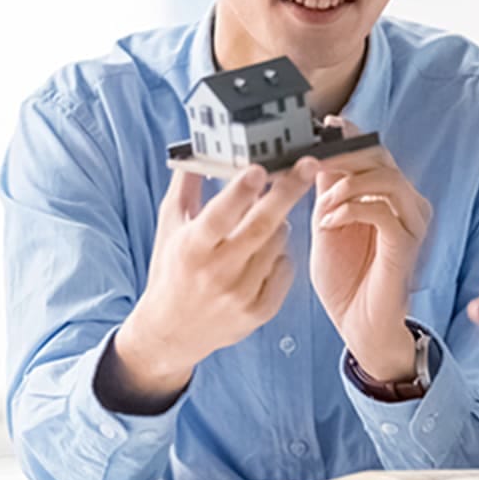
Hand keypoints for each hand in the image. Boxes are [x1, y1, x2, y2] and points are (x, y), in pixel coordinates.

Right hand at [114, 161, 320, 402]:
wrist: (172, 331)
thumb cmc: (172, 270)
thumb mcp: (170, 226)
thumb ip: (186, 185)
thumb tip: (198, 149)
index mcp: (192, 247)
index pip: (220, 215)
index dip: (240, 192)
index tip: (259, 168)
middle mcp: (217, 272)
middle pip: (261, 226)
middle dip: (287, 192)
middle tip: (308, 167)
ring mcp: (241, 294)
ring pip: (278, 243)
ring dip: (279, 222)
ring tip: (265, 220)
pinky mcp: (259, 311)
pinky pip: (285, 268)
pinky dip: (280, 254)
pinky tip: (264, 253)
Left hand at [308, 119, 430, 381]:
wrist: (357, 324)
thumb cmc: (344, 278)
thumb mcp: (328, 223)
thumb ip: (328, 190)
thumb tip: (317, 154)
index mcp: (390, 195)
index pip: (374, 151)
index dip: (350, 135)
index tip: (323, 127)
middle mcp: (407, 203)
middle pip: (381, 157)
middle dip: (343, 156)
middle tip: (313, 164)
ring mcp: (411, 222)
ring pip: (386, 178)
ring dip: (346, 185)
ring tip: (322, 205)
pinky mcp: (407, 243)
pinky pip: (382, 210)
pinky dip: (350, 210)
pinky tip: (329, 223)